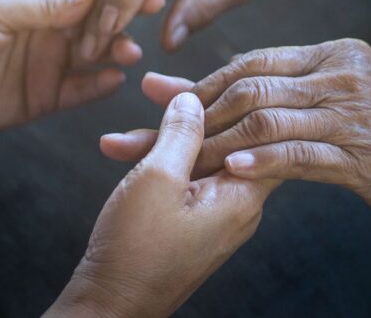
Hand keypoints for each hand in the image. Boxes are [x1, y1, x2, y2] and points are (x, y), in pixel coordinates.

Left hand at [0, 0, 160, 139]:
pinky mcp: (45, 96)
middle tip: (148, 11)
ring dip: (115, 50)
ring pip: (93, 53)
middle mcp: (45, 26)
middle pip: (94, 17)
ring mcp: (47, 61)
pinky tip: (116, 78)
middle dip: (121, 13)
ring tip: (130, 51)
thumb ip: (41, 5)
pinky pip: (81, 90)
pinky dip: (100, 85)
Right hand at [46, 93, 278, 317]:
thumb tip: (194, 97)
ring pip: (200, 159)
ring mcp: (217, 217)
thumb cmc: (135, 249)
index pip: (260, 132)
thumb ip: (181, 132)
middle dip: (188, 112)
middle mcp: (238, 206)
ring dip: (165, 137)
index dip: (235, 98)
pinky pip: (186, 181)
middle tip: (153, 86)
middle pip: (227, 141)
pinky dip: (160, 163)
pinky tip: (125, 147)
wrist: (110, 307)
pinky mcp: (194, 225)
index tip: (205, 75)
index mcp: (242, 196)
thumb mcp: (158, 178)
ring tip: (129, 116)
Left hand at [101, 40, 370, 223]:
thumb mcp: (343, 94)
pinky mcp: (363, 155)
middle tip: (139, 134)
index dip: (199, 82)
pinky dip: (263, 161)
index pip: (249, 63)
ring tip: (176, 163)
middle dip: (189, 115)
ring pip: (266, 120)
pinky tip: (232, 170)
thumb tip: (232, 93)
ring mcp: (351, 114)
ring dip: (214, 143)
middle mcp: (337, 75)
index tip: (154, 96)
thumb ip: (288, 91)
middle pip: (246, 89)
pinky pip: (302, 154)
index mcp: (329, 55)